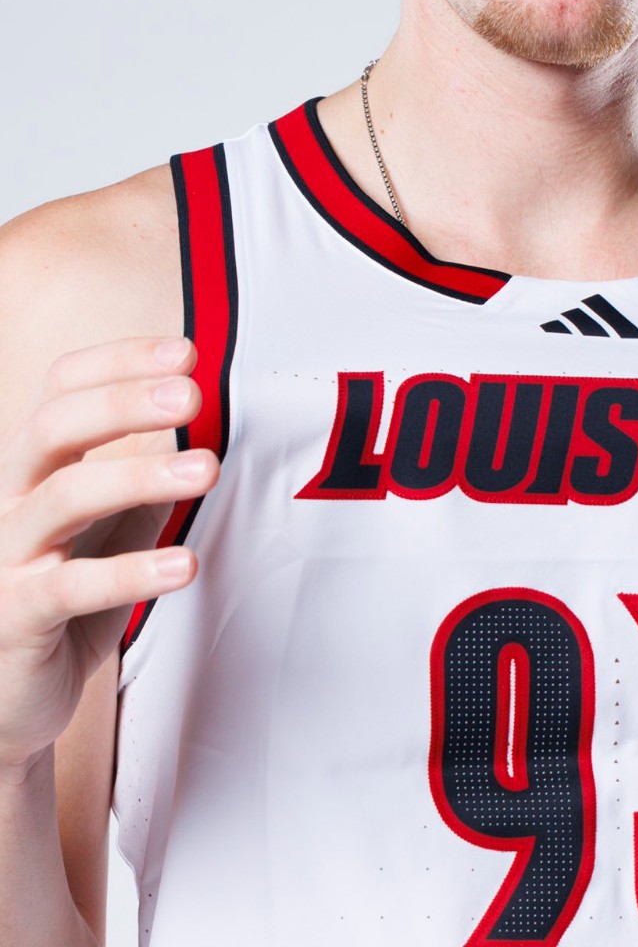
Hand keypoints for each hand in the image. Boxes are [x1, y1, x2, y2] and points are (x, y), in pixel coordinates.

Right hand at [0, 336, 217, 777]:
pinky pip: (70, 587)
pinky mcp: (15, 616)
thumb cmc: (62, 596)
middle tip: (193, 393)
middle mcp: (9, 498)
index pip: (61, 387)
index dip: (118, 361)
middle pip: (53, 426)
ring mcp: (5, 556)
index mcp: (31, 466)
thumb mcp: (109, 528)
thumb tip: (202, 429)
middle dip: (124, 402)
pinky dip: (131, 572)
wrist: (8, 698)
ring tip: (207, 469)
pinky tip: (184, 565)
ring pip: (64, 498)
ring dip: (141, 476)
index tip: (185, 351)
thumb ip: (142, 483)